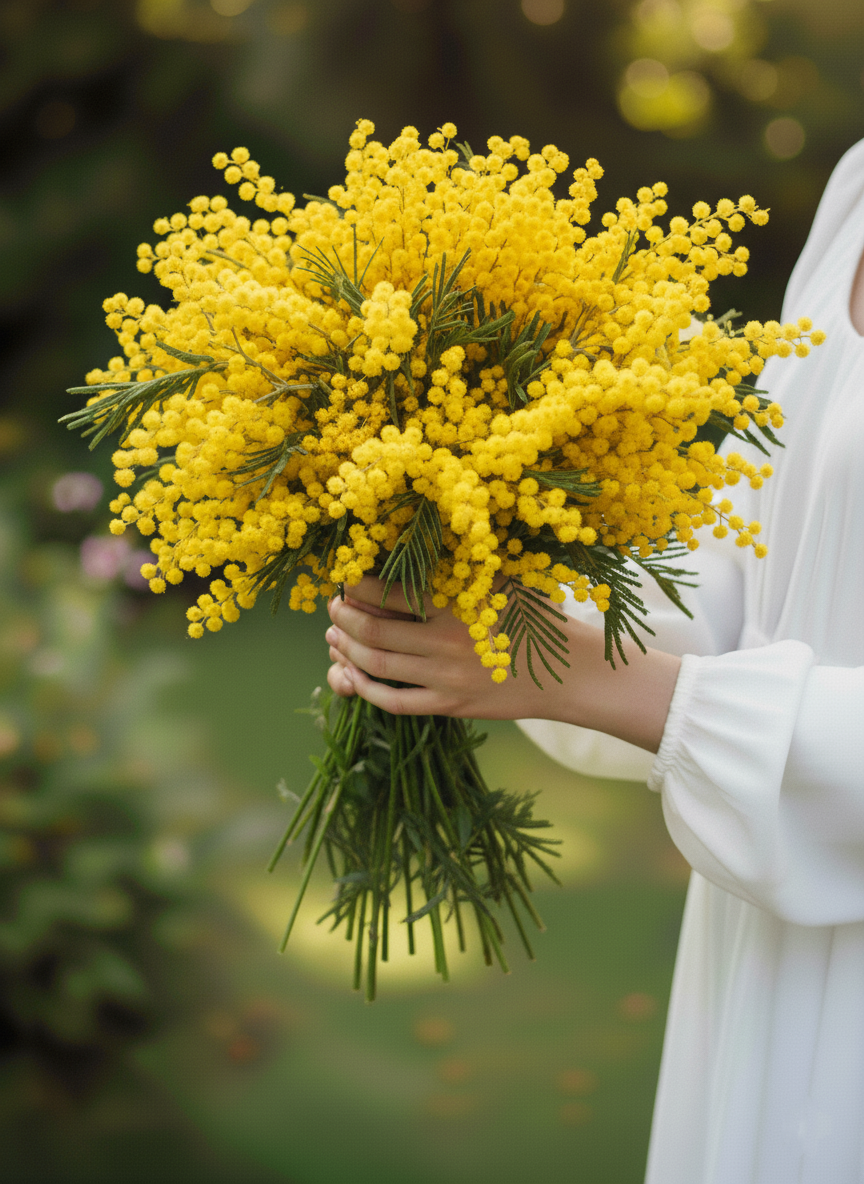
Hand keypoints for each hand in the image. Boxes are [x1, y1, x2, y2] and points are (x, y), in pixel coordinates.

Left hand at [325, 576, 681, 751]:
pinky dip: (365, 689)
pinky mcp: (450, 706)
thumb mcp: (501, 579)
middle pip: (370, 631)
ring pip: (375, 667)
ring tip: (334, 636)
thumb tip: (414, 539)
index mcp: (455, 604)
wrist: (569, 671)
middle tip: (332, 606)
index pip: (387, 592)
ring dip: (345, 650)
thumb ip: (460, 565)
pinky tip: (352, 675)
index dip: (355, 585)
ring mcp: (445, 679)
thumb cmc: (534, 615)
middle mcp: (444, 643)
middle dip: (340, 617)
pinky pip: (394, 703)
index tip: (344, 577)